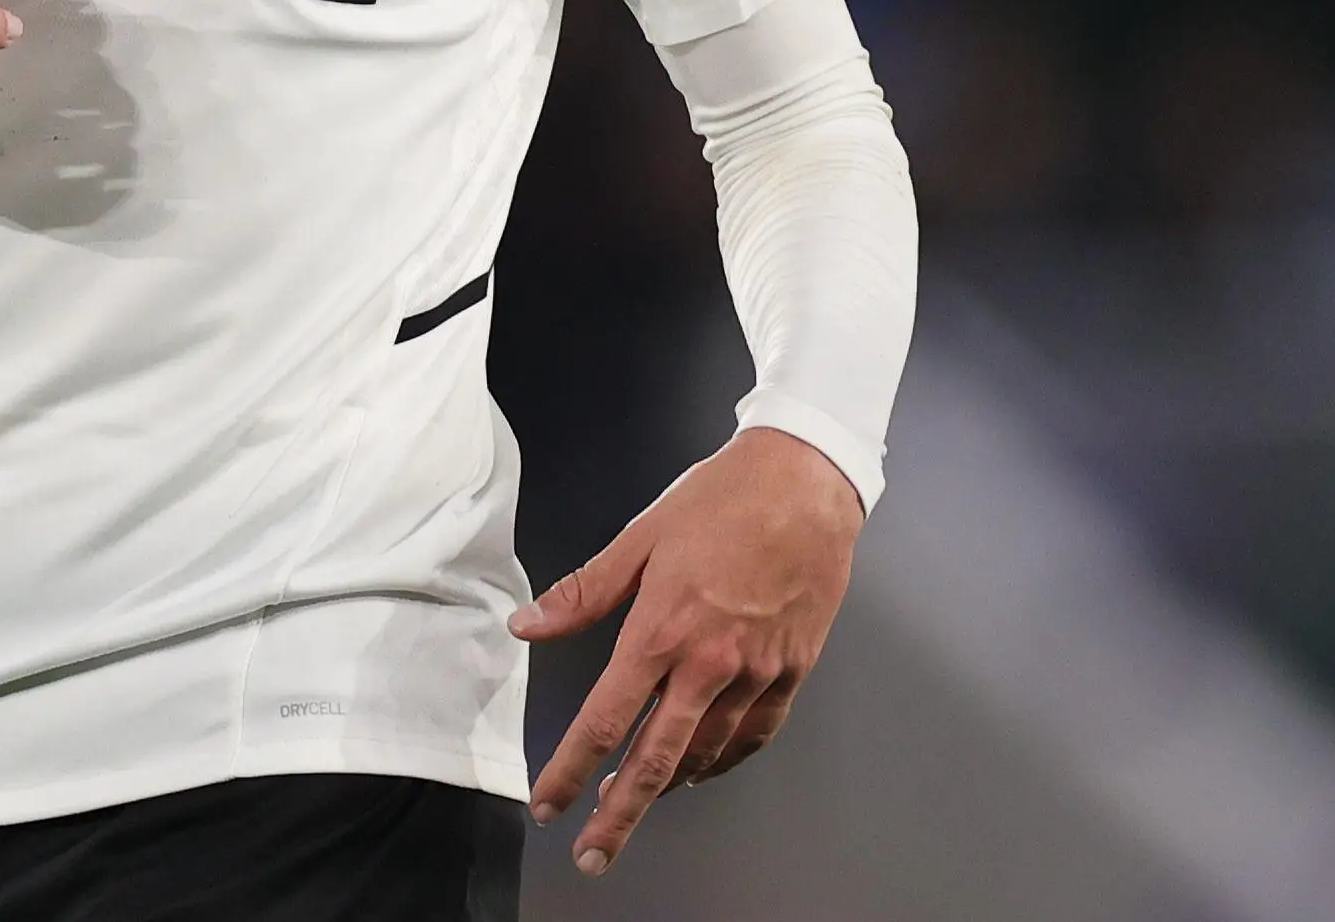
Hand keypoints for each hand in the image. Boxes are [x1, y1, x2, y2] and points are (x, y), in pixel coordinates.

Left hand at [512, 426, 864, 876]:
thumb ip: (584, 591)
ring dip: (668, 786)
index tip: (548, 806)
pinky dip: (724, 760)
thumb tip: (526, 626)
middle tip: (592, 853)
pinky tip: (703, 768)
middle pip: (656, 759)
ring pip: (706, 753)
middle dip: (619, 814)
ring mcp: (756, 671)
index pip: (605, 720)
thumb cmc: (723, 498)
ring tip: (637, 800)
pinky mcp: (793, 669)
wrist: (807, 480)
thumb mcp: (642, 536)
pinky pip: (755, 734)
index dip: (571, 770)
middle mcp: (709, 662)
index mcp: (662, 629)